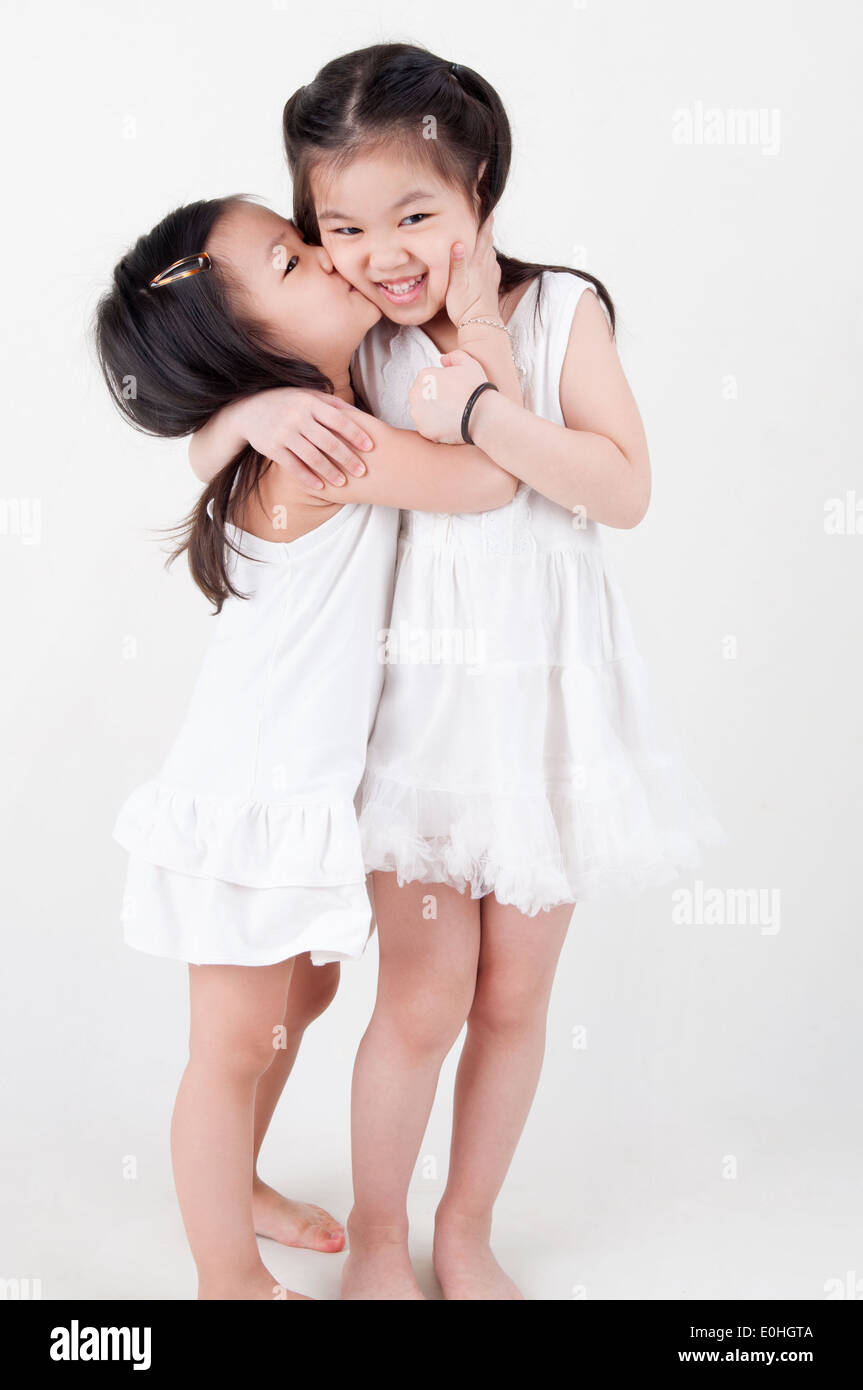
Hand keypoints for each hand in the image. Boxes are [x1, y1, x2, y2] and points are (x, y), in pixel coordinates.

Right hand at [237, 388, 373, 488]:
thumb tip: (360, 414)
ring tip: (343, 482)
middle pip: (328, 441)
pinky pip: (293, 466)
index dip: (355, 434)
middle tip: (362, 471)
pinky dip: (308, 478)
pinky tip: (321, 487)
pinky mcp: (272, 448)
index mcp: (310, 403)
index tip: (370, 447)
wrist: (249, 409)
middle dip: (347, 458)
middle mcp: (297, 417)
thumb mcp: (307, 396)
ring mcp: (284, 433)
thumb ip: (332, 403)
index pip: (338, 420)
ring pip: (312, 457)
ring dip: (330, 472)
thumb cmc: (288, 402)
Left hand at [408, 349, 488, 444]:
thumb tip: (442, 360)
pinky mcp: (423, 430)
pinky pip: (428, 429)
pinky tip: (450, 425)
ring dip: (433, 414)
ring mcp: (418, 413)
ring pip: (423, 413)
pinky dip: (436, 428)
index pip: (428, 381)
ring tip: (451, 415)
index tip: (453, 392)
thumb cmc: (476, 388)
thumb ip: (453, 357)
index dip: (442, 386)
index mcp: (424, 376)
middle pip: (422, 397)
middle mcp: (416, 393)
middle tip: (452, 404)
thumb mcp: (468, 363)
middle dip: (434, 400)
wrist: (483, 415)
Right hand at [444, 215, 500, 329]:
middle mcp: (486, 264)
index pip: (482, 233)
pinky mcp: (492, 282)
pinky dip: (488, 252)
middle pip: (488, 237)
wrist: (482, 326)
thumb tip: (458, 242)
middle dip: (485, 222)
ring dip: (487, 237)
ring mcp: (491, 273)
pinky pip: (491, 261)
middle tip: (483, 207)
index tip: (482, 199)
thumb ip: (457, 263)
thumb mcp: (456, 285)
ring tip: (484, 226)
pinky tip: (486, 254)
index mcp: (476, 262)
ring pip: (490, 248)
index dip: (482, 216)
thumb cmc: (465, 307)